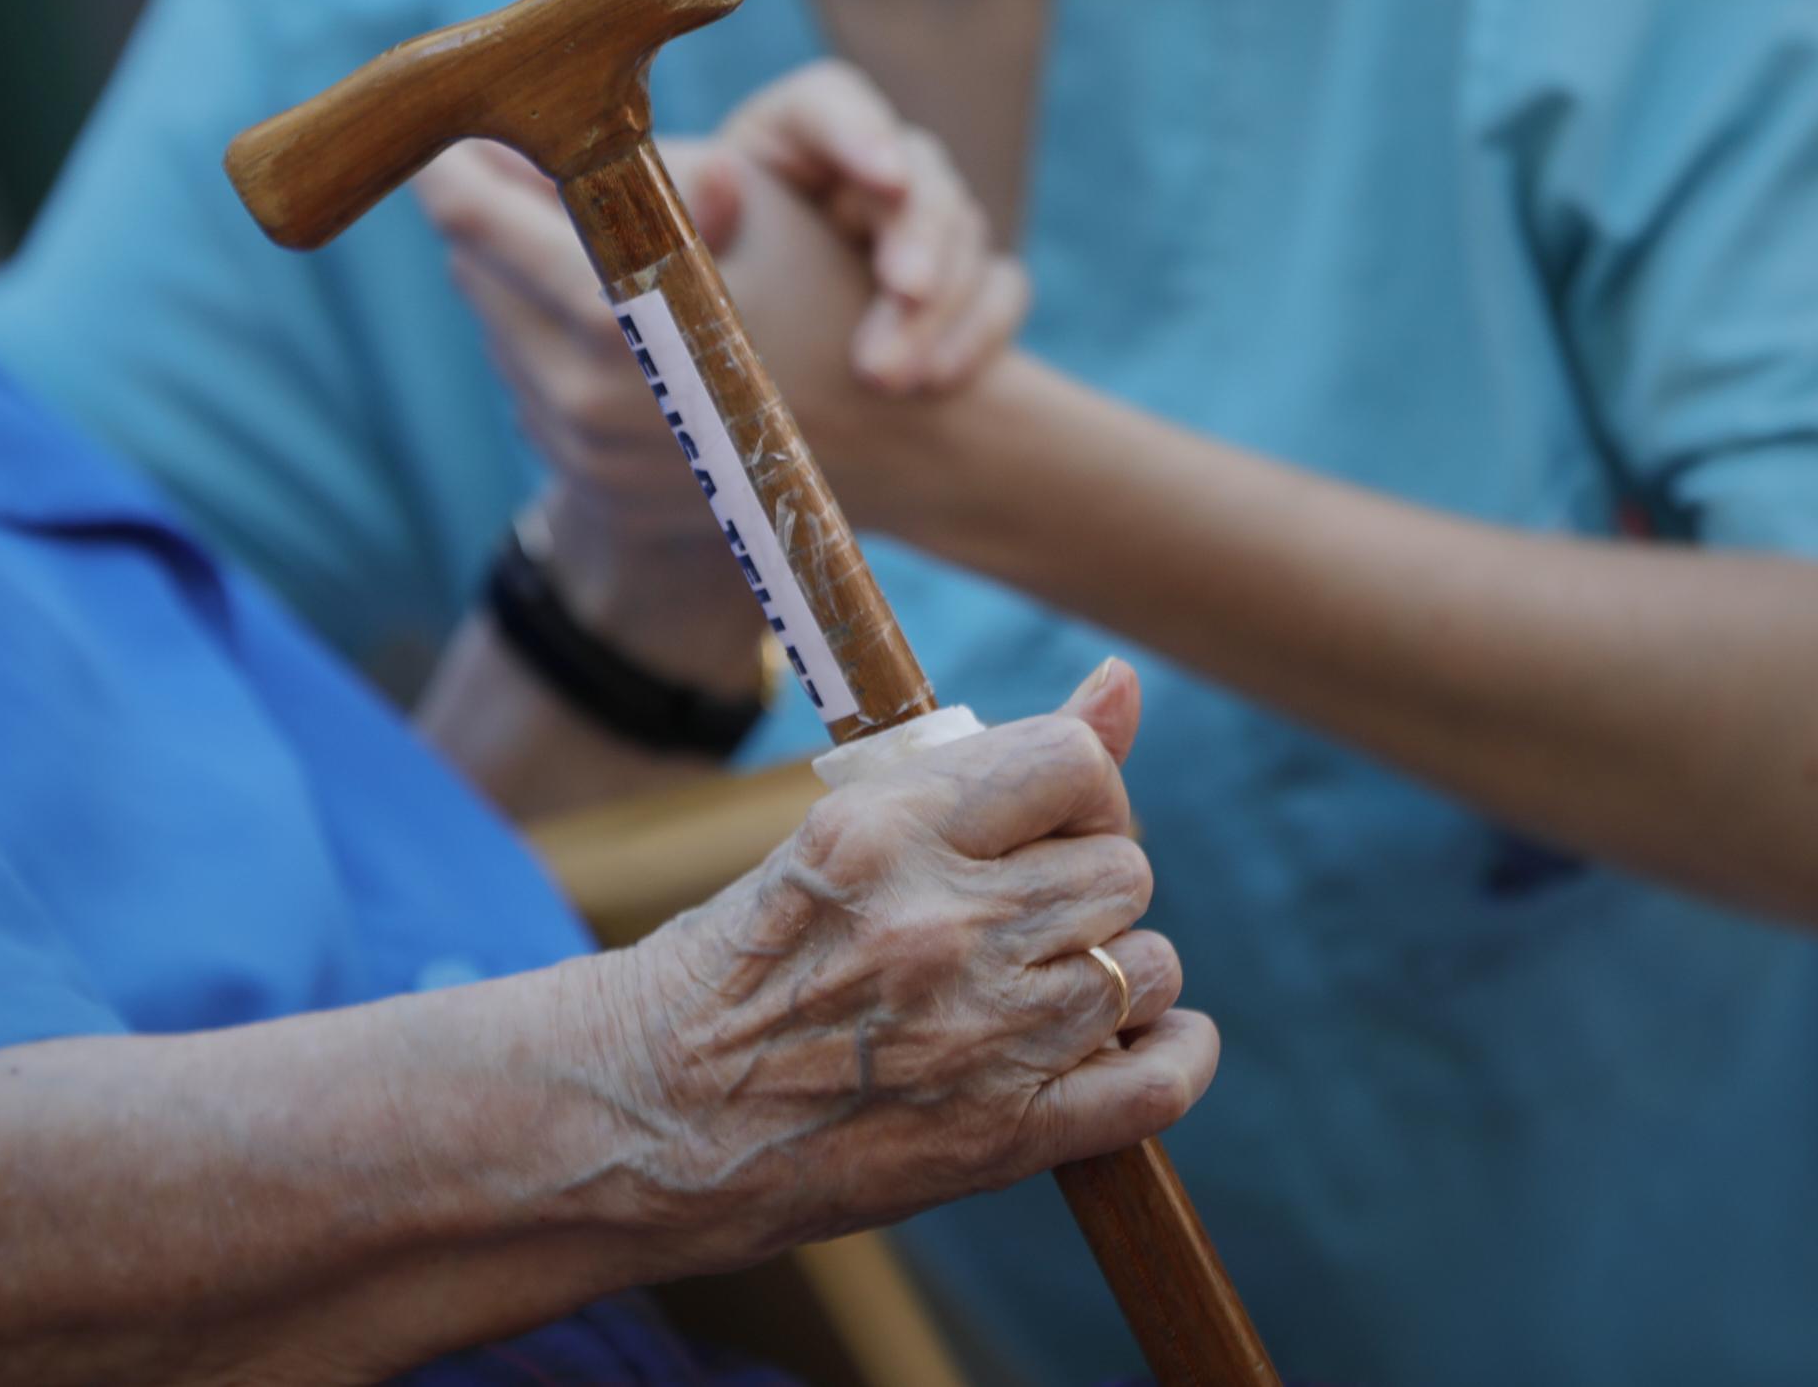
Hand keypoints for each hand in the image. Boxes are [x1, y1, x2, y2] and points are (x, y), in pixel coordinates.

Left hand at [415, 65, 1026, 677]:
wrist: (882, 455)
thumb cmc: (828, 304)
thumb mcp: (753, 214)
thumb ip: (644, 177)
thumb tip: (557, 137)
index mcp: (617, 318)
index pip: (477, 224)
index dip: (459, 164)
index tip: (456, 123)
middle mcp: (580, 395)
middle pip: (476, 271)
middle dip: (495, 215)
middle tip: (509, 161)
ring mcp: (578, 447)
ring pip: (499, 325)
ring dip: (520, 276)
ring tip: (567, 235)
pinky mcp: (585, 478)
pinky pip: (530, 380)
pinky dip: (550, 336)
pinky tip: (600, 312)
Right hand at [590, 661, 1215, 1269]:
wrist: (644, 1117)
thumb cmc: (735, 967)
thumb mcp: (841, 836)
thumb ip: (995, 765)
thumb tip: (1125, 682)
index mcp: (889, 830)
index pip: (1075, 762)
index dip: (1082, 792)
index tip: (1051, 825)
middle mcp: (943, 923)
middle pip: (1123, 869)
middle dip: (1090, 889)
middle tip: (1030, 918)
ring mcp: (980, 1034)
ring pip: (1149, 966)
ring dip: (1116, 977)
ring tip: (1043, 992)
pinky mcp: (1004, 1135)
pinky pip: (1161, 1081)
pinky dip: (1172, 1058)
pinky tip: (1140, 1046)